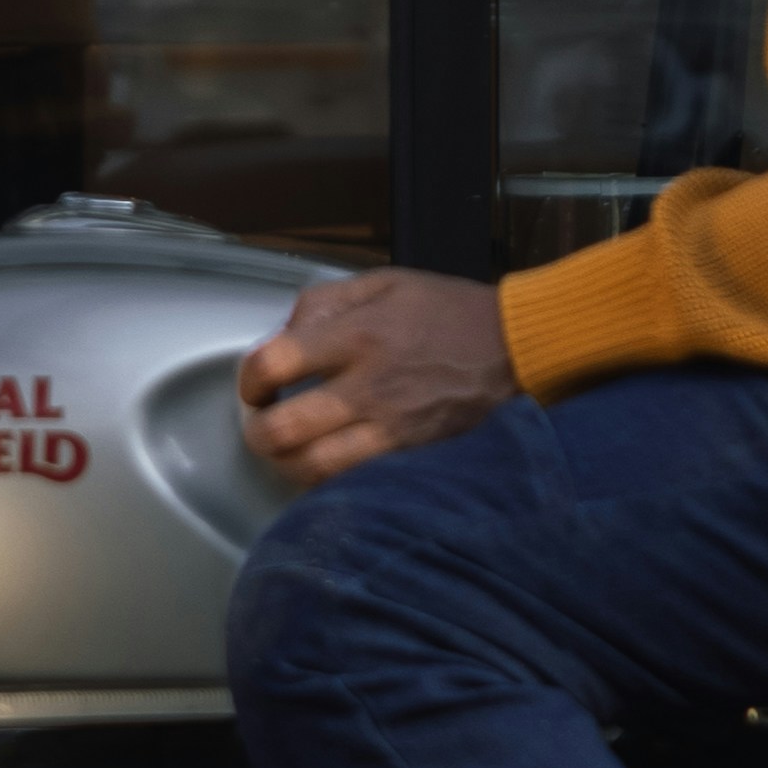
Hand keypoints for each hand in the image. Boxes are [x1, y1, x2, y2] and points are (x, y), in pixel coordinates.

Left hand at [239, 270, 515, 477]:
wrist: (520, 349)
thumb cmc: (451, 313)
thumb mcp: (385, 283)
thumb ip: (324, 303)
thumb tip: (282, 335)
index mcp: (357, 335)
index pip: (273, 364)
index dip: (247, 380)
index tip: (254, 385)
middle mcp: (369, 387)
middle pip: (283, 431)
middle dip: (257, 434)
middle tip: (262, 424)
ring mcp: (393, 430)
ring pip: (314, 469)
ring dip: (287, 464)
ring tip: (289, 450)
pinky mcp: (413, 457)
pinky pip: (355, 484)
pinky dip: (329, 480)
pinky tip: (328, 463)